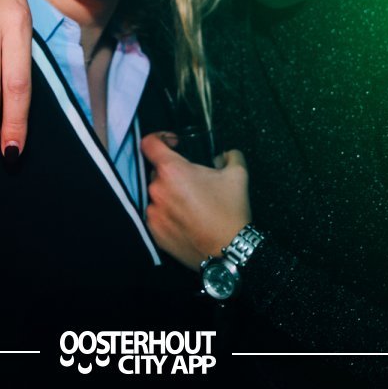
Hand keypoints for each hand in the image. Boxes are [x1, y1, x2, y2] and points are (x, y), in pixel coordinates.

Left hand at [143, 132, 250, 269]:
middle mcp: (156, 189)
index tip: (174, 144)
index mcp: (172, 170)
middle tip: (193, 181)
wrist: (228, 250)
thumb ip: (230, 154)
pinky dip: (167, 212)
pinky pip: (156, 214)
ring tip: (190, 204)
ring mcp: (153, 212)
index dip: (160, 138)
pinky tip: (186, 219)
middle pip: (156, 171)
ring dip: (170, 193)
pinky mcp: (153, 231)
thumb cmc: (230, 211)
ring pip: (156, 194)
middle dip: (173, 172)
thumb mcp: (238, 174)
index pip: (149, 143)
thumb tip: (222, 154)